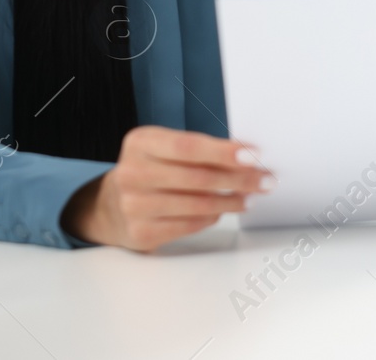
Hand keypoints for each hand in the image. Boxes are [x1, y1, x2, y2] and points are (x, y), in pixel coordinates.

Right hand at [59, 126, 272, 250]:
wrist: (110, 206)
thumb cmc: (151, 170)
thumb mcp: (164, 148)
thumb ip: (198, 150)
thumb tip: (247, 156)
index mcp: (141, 143)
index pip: (189, 147)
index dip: (224, 152)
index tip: (254, 155)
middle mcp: (132, 173)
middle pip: (197, 178)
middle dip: (239, 179)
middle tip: (266, 180)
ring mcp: (133, 205)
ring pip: (197, 204)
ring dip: (231, 201)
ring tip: (251, 197)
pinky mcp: (140, 232)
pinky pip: (189, 224)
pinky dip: (213, 216)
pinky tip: (225, 209)